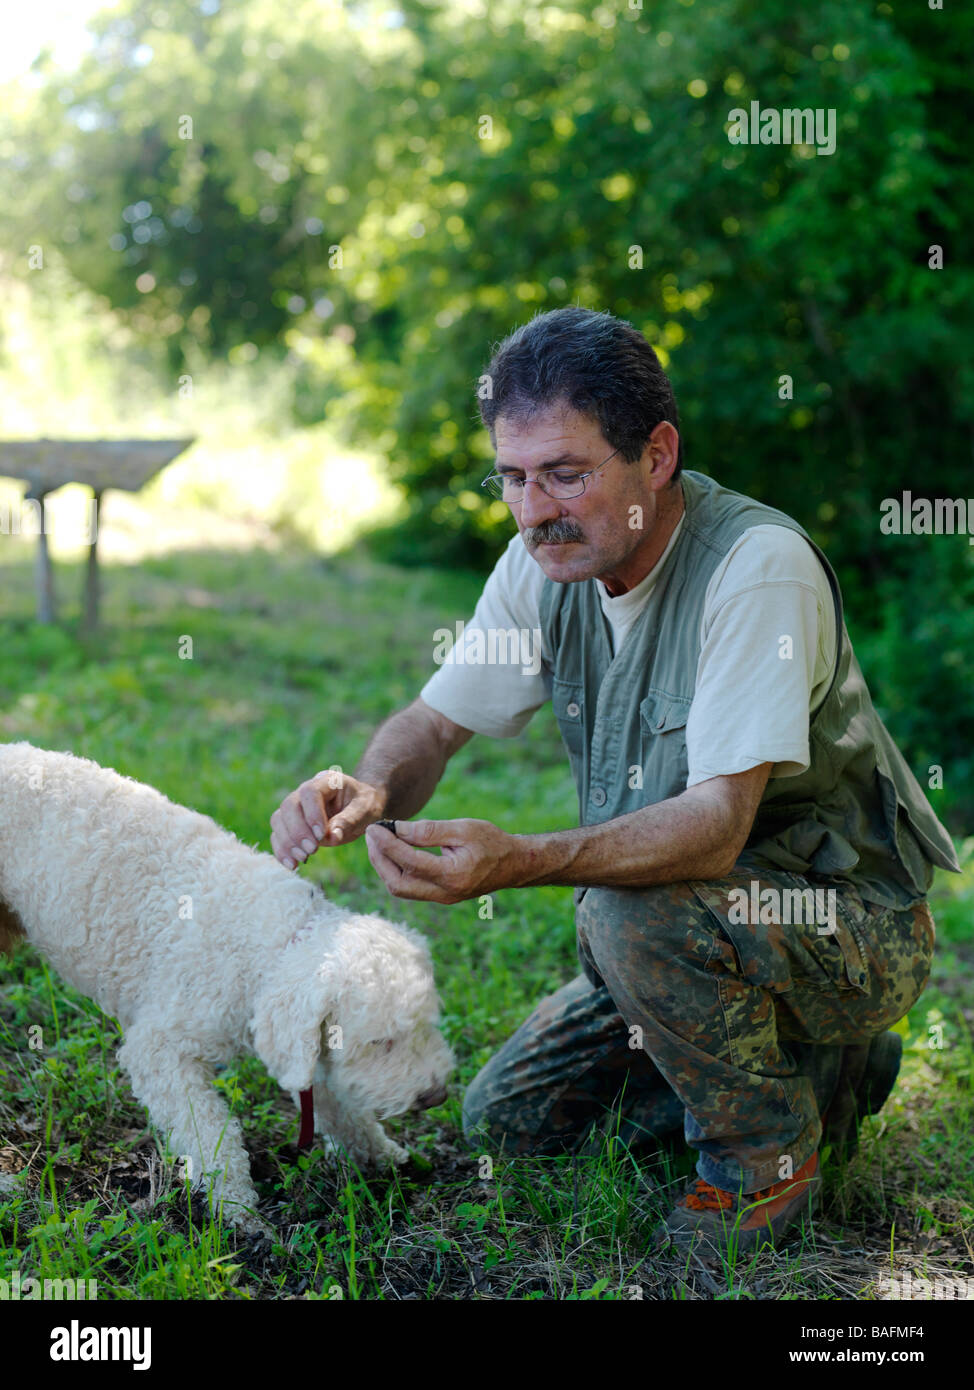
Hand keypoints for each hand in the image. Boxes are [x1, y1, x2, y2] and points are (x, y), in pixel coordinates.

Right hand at [271, 771, 384, 867]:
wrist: (360, 808)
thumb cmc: (364, 805)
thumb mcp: (365, 810)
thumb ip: (349, 820)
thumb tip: (332, 836)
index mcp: (326, 781)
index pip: (310, 792)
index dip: (312, 814)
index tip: (322, 835)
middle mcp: (306, 790)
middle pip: (289, 805)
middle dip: (297, 831)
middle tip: (312, 849)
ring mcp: (296, 806)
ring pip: (278, 819)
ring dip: (287, 842)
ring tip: (303, 858)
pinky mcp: (291, 823)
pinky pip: (278, 834)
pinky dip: (282, 850)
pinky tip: (292, 864)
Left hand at [363, 817, 518, 902]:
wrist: (513, 864)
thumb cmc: (491, 841)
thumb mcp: (463, 828)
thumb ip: (430, 830)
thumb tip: (397, 829)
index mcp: (453, 874)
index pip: (409, 861)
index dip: (387, 844)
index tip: (375, 827)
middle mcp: (445, 892)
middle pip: (398, 884)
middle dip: (378, 859)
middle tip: (371, 835)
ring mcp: (442, 898)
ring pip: (400, 889)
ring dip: (384, 867)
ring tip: (378, 842)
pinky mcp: (440, 897)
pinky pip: (409, 889)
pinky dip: (395, 871)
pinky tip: (392, 853)